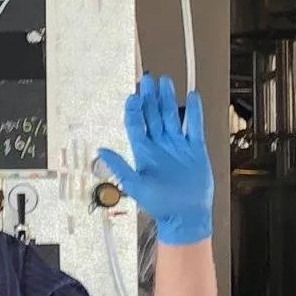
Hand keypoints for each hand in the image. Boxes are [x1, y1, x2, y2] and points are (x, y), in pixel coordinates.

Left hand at [98, 74, 214, 245]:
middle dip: (150, 98)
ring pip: (171, 116)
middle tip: (147, 79)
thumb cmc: (159, 204)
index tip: (133, 96)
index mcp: (143, 152)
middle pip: (152, 116)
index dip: (133, 110)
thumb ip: (120, 166)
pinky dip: (194, 112)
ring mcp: (177, 145)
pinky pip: (193, 126)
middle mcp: (159, 145)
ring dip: (167, 100)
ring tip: (165, 82)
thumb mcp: (136, 186)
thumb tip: (100, 151)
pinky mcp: (195, 149)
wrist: (186, 216)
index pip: (135, 125)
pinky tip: (191, 96)